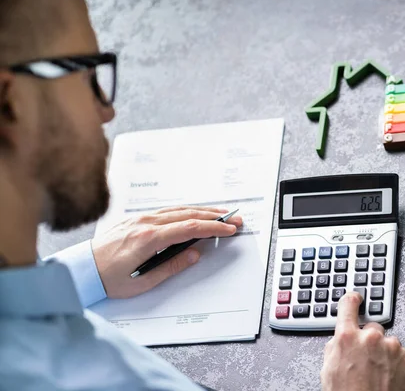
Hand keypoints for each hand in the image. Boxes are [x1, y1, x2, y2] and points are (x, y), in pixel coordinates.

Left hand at [91, 206, 242, 298]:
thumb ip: (171, 267)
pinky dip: (185, 210)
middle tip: (234, 219)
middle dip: (215, 216)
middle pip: (188, 214)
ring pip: (178, 209)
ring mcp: (140, 219)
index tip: (230, 229)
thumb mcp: (142, 282)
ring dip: (202, 210)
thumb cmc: (107, 279)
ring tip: (221, 213)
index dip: (214, 227)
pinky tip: (194, 212)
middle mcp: (145, 223)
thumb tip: (194, 254)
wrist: (81, 269)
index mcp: (148, 238)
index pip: (190, 228)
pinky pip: (167, 210)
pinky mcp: (136, 219)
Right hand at [321, 292, 404, 390]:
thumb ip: (336, 346)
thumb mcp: (328, 370)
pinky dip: (398, 365)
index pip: (349, 305)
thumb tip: (341, 338)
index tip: (356, 298)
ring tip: (379, 375)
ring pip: (389, 344)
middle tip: (366, 361)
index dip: (352, 300)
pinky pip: (403, 356)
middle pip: (372, 328)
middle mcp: (371, 338)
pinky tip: (390, 379)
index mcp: (347, 337)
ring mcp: (392, 347)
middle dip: (370, 341)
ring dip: (385, 354)